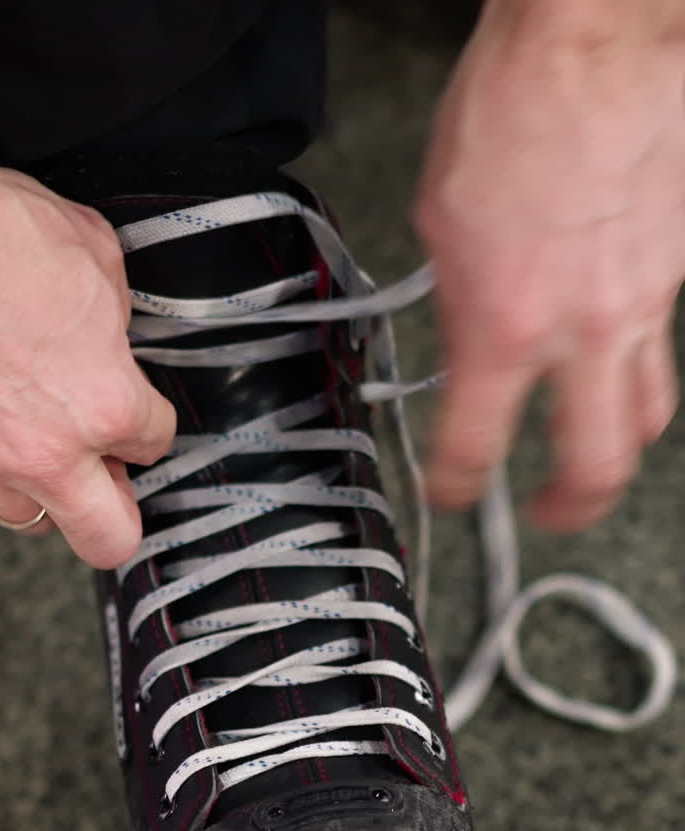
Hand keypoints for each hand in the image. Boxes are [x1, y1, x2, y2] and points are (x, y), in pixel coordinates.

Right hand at [0, 158, 175, 565]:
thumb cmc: (0, 234)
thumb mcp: (97, 259)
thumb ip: (116, 316)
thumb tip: (109, 326)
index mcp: (108, 406)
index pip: (155, 443)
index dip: (149, 421)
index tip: (136, 409)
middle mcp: (49, 450)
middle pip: (110, 538)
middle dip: (117, 513)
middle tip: (110, 482)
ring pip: (30, 519)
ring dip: (44, 490)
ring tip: (38, 449)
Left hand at [415, 0, 684, 528]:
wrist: (594, 41)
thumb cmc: (511, 107)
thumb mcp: (441, 222)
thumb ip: (458, 302)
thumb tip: (469, 337)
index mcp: (503, 325)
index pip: (475, 445)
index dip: (455, 485)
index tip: (450, 491)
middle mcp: (581, 331)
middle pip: (598, 466)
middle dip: (570, 508)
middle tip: (548, 511)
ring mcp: (642, 304)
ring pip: (649, 414)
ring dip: (616, 445)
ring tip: (592, 449)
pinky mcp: (677, 272)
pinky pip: (661, 340)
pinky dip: (633, 357)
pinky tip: (609, 340)